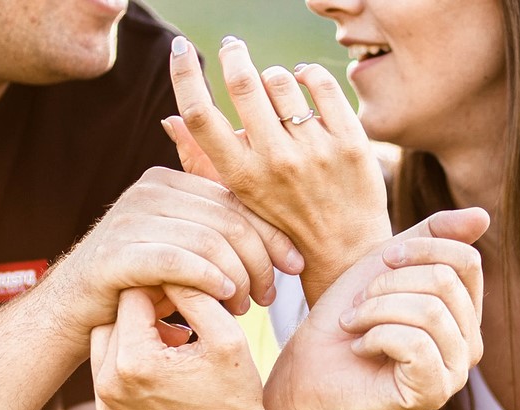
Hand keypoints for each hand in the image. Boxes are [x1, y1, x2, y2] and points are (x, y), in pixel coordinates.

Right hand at [42, 167, 303, 344]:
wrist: (73, 309)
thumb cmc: (139, 284)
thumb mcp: (182, 251)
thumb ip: (218, 235)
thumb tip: (283, 246)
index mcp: (170, 182)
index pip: (236, 201)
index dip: (273, 234)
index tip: (295, 266)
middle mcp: (149, 191)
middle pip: (228, 220)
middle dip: (259, 260)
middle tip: (270, 296)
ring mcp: (130, 218)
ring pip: (208, 240)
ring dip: (237, 277)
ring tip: (244, 307)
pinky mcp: (116, 252)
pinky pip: (177, 260)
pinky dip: (208, 278)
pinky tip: (225, 296)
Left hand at [90, 286, 272, 409]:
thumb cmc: (236, 392)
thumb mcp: (226, 334)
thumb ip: (194, 293)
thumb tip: (168, 265)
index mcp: (134, 362)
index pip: (131, 295)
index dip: (160, 288)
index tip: (184, 295)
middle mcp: (109, 386)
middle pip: (113, 317)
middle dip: (144, 311)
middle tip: (179, 318)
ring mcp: (105, 407)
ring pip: (105, 342)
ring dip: (134, 334)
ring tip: (172, 343)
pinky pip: (107, 373)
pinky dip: (129, 363)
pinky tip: (163, 368)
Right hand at [167, 36, 391, 301]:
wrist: (344, 252)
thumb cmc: (282, 223)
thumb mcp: (238, 198)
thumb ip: (203, 160)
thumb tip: (170, 119)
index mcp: (241, 176)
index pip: (200, 115)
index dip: (183, 75)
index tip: (179, 48)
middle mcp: (275, 162)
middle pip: (243, 83)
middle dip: (233, 54)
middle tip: (232, 46)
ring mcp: (315, 151)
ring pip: (282, 80)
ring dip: (274, 75)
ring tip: (274, 84)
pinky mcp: (350, 142)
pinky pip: (322, 84)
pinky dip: (309, 74)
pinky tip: (304, 80)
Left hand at [263, 208, 488, 409]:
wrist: (308, 370)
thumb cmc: (345, 319)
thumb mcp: (384, 266)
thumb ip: (429, 238)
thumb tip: (483, 215)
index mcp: (463, 313)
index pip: (466, 260)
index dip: (418, 250)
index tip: (382, 262)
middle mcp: (469, 344)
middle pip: (445, 282)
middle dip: (388, 284)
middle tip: (358, 304)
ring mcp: (455, 373)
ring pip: (429, 311)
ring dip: (375, 310)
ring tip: (354, 324)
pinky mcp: (433, 393)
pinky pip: (415, 343)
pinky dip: (375, 337)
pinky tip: (360, 349)